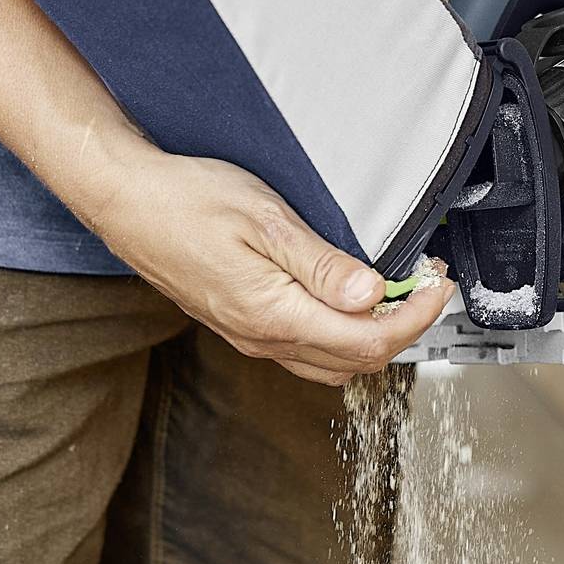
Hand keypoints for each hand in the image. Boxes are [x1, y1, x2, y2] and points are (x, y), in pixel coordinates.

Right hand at [75, 143, 449, 384]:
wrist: (127, 203)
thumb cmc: (187, 201)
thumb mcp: (264, 218)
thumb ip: (321, 264)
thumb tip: (370, 295)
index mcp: (275, 314)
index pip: (369, 340)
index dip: (415, 316)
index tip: (436, 285)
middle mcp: (263, 338)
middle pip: (357, 361)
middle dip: (404, 327)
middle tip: (426, 286)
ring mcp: (250, 337)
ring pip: (332, 363)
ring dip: (374, 335)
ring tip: (396, 293)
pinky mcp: (242, 327)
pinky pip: (307, 352)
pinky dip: (342, 335)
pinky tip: (350, 301)